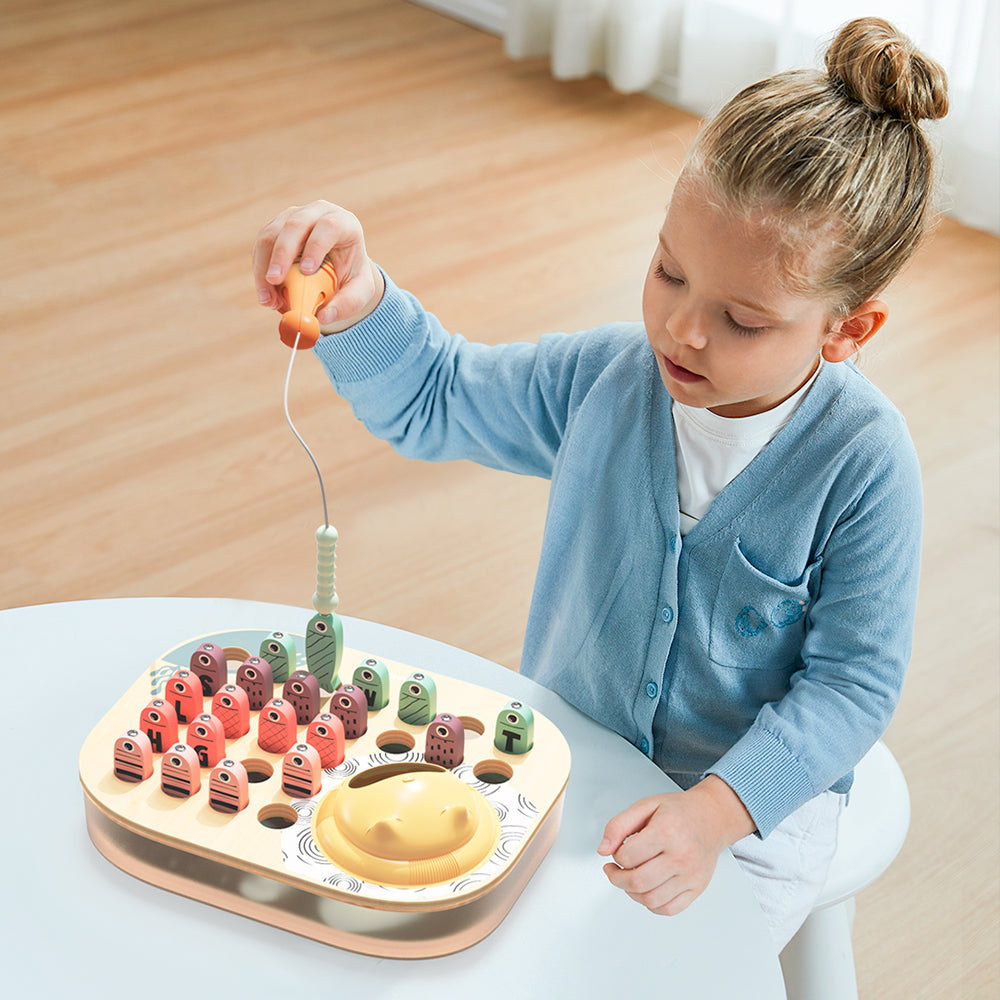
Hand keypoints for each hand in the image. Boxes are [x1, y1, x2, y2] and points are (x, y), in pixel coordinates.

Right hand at [252, 201, 384, 332]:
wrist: (339, 268)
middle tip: (275, 281)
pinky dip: (260, 271)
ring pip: (270, 234)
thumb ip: (348, 304)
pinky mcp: (275, 229)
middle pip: (294, 225)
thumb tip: (324, 318)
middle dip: (282, 254)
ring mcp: (292, 217)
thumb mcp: (360, 291)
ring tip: (269, 300)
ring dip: (264, 268)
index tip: (307, 271)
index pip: (328, 227)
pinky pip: (261, 247)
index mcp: (344, 223)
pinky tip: (267, 295)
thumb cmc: (351, 276)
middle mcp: (316, 214)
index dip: (315, 246)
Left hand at [597, 775, 755, 915]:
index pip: (627, 856)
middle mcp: (681, 856)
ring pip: (651, 899)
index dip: (616, 856)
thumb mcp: (645, 806)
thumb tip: (603, 850)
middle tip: (614, 871)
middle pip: (637, 881)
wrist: (712, 817)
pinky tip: (647, 889)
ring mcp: (690, 875)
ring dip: (632, 893)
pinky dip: (651, 904)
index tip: (618, 852)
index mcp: (666, 832)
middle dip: (617, 879)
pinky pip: (669, 909)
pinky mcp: (697, 888)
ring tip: (630, 879)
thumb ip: (619, 825)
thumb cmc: (679, 811)